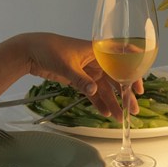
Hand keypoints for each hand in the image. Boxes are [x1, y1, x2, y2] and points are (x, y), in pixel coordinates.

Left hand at [23, 33, 141, 117]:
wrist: (29, 51)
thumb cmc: (48, 49)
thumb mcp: (65, 64)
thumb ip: (80, 79)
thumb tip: (94, 90)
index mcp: (97, 51)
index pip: (122, 59)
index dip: (134, 73)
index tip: (139, 88)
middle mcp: (97, 61)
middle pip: (116, 79)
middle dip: (125, 95)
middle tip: (133, 109)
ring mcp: (89, 71)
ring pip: (105, 88)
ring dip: (113, 102)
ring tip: (120, 117)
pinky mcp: (80, 79)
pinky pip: (93, 93)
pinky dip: (98, 102)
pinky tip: (105, 113)